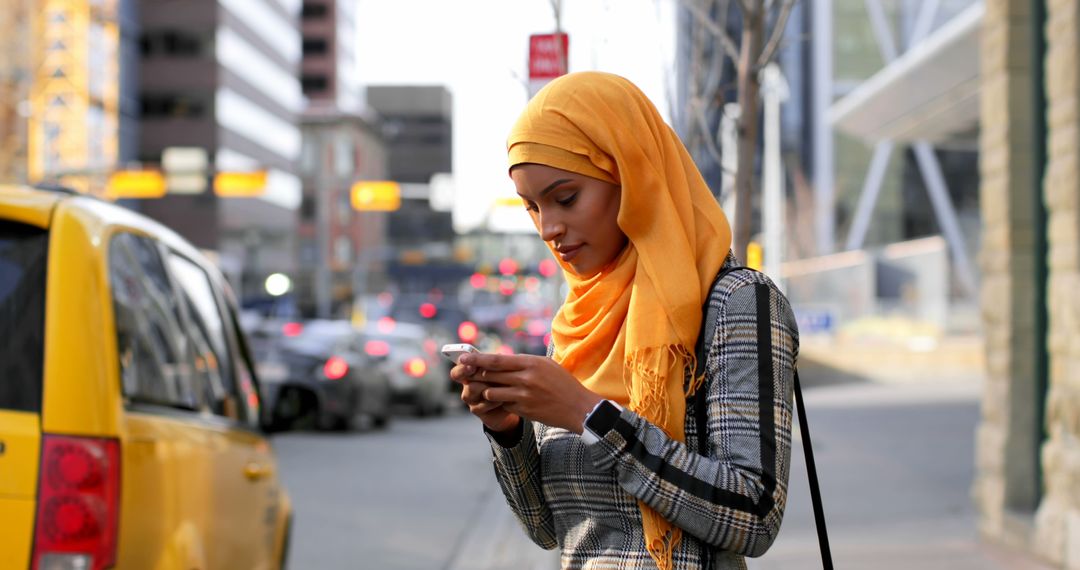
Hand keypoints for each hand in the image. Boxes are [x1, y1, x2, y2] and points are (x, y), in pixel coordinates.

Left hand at [459, 353, 602, 433]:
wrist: (578, 407)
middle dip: (475, 374)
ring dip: (487, 391)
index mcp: (531, 363)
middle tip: (463, 373)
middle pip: (491, 375)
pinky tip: (503, 401)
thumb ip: (524, 363)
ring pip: (492, 392)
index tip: (463, 357)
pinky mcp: (524, 410)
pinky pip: (503, 405)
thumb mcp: (546, 365)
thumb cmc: (563, 384)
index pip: (497, 360)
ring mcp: (524, 395)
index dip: (477, 359)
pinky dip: (501, 403)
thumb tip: (502, 361)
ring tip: (486, 389)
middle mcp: (526, 378)